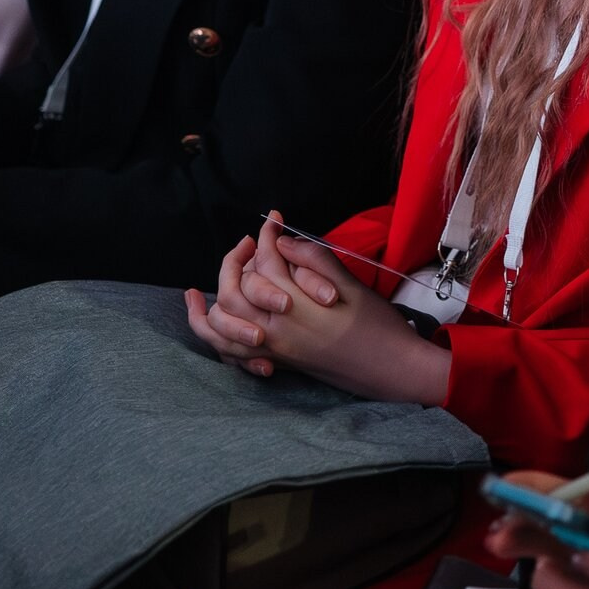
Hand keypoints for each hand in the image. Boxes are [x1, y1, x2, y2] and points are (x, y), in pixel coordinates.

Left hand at [185, 216, 451, 402]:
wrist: (390, 369)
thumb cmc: (377, 325)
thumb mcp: (349, 285)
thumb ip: (312, 260)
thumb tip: (281, 243)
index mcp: (295, 305)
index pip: (265, 261)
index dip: (267, 235)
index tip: (274, 219)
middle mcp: (276, 329)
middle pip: (232, 291)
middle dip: (234, 261)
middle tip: (250, 243)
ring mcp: (273, 349)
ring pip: (221, 327)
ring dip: (208, 304)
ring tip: (197, 290)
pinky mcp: (278, 362)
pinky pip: (231, 354)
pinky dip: (214, 337)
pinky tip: (210, 321)